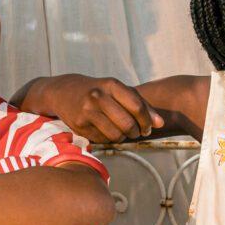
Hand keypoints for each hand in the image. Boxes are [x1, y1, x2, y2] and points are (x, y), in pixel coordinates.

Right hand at [29, 74, 161, 144]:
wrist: (64, 91)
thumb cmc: (98, 91)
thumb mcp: (118, 90)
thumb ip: (141, 104)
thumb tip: (160, 124)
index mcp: (111, 85)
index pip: (137, 107)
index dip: (147, 121)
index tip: (149, 127)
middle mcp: (98, 97)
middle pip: (128, 124)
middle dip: (136, 132)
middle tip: (136, 132)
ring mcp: (87, 112)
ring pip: (116, 135)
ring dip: (123, 138)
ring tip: (121, 131)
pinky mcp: (79, 126)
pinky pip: (103, 140)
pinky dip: (109, 139)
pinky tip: (106, 131)